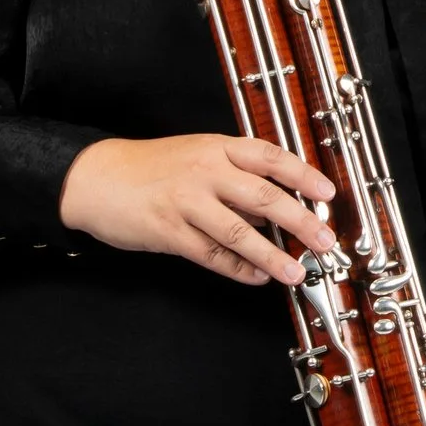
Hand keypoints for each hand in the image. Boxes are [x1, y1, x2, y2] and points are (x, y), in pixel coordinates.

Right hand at [57, 134, 337, 285]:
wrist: (97, 177)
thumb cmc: (150, 166)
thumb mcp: (195, 153)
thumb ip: (234, 173)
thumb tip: (276, 203)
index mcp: (216, 147)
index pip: (270, 157)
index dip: (303, 175)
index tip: (328, 193)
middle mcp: (205, 171)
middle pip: (263, 196)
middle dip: (300, 222)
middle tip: (323, 240)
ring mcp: (186, 202)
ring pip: (239, 232)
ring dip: (272, 256)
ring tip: (295, 272)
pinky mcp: (168, 231)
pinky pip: (211, 254)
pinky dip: (237, 269)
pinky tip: (256, 277)